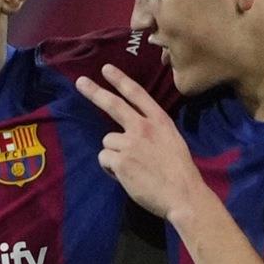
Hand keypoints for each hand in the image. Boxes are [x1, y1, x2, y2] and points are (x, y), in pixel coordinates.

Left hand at [75, 64, 206, 218]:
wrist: (183, 194)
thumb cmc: (180, 172)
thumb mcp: (172, 141)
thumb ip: (152, 132)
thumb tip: (130, 133)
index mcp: (160, 121)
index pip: (137, 94)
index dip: (120, 80)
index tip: (106, 69)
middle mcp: (143, 127)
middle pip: (113, 105)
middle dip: (95, 92)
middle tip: (80, 82)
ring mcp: (130, 143)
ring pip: (108, 142)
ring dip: (114, 154)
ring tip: (132, 168)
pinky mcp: (120, 161)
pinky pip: (105, 160)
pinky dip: (111, 169)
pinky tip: (127, 177)